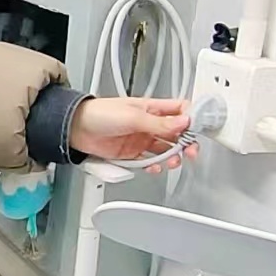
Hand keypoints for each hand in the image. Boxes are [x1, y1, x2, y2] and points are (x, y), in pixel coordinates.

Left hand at [69, 97, 197, 172]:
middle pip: (177, 133)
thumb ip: (159, 123)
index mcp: (151, 108)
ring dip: (172, 156)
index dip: (192, 118)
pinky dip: (155, 165)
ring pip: (165, 148)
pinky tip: (155, 167)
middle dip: (186, 143)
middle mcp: (148, 123)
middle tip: (190, 151)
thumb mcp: (133, 117)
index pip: (180, 110)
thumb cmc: (99, 114)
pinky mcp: (131, 153)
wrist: (74, 129)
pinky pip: (149, 160)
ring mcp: (141, 139)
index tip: (200, 129)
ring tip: (172, 161)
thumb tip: (185, 122)